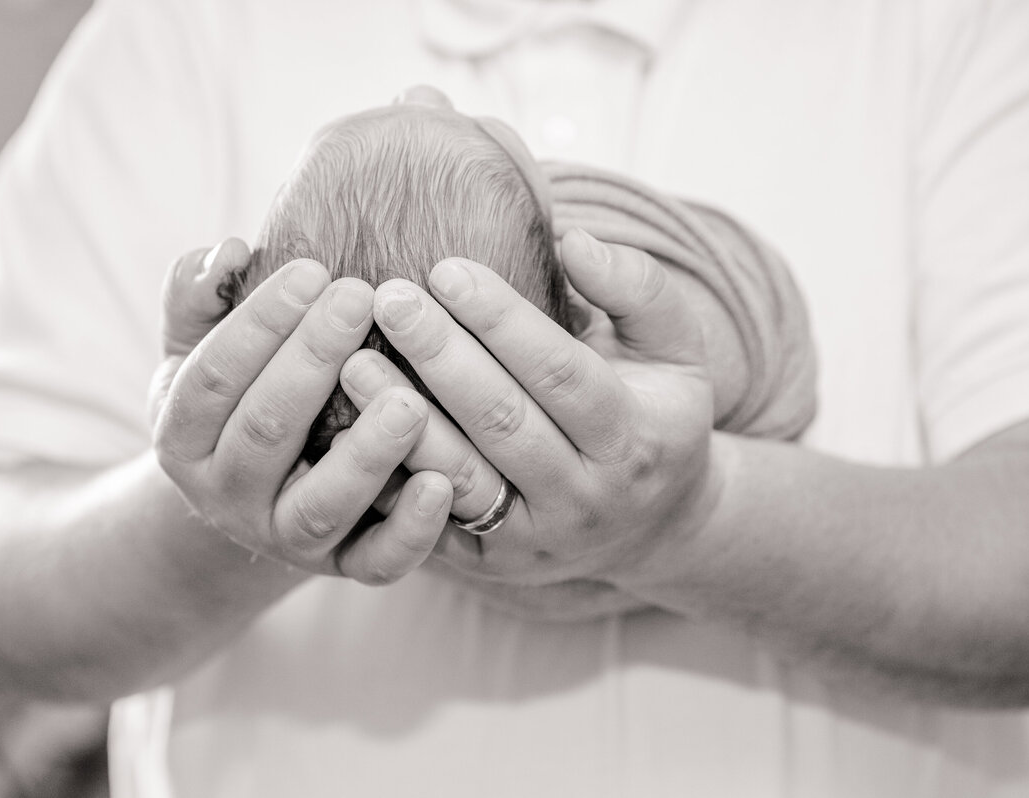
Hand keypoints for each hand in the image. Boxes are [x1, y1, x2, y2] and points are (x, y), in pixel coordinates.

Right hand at [150, 240, 453, 584]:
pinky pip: (377, 564)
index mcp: (183, 436)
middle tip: (363, 298)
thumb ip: (198, 296)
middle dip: (312, 362)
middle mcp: (226, 496)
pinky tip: (444, 483)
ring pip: (321, 505)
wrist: (256, 497)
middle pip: (266, 431)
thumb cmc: (240, 394)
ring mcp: (286, 538)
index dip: (259, 324)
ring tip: (410, 400)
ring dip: (367, 453)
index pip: (213, 377)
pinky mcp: (344, 567)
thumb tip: (228, 251)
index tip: (311, 269)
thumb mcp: (198, 347)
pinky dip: (411, 533)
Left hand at [351, 228, 721, 598]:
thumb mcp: (674, 349)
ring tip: (354, 360)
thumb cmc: (654, 415)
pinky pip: (431, 521)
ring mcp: (535, 539)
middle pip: (503, 421)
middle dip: (441, 356)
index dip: (501, 320)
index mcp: (634, 438)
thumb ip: (637, 288)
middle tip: (389, 298)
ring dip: (403, 419)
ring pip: (460, 476)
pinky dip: (391, 476)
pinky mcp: (490, 564)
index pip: (560, 372)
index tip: (445, 268)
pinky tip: (353, 427)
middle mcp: (586, 497)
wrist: (652, 529)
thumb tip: (573, 240)